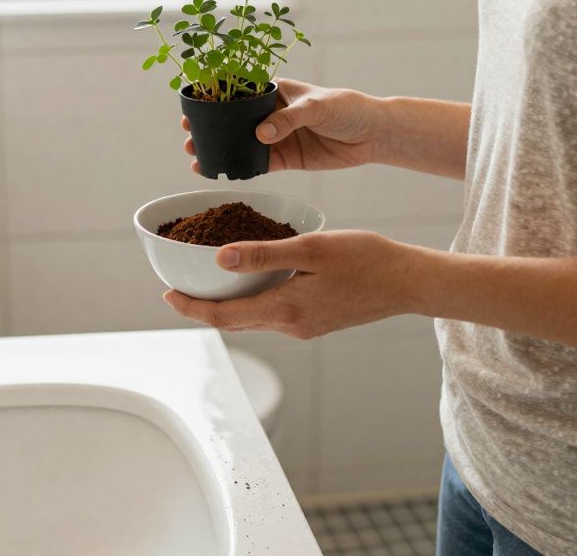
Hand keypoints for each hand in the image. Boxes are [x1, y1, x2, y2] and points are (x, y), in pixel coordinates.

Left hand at [162, 231, 422, 338]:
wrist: (409, 283)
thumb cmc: (367, 259)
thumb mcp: (312, 249)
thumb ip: (264, 254)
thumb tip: (218, 259)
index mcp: (285, 310)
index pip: (224, 316)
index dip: (191, 308)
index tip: (167, 295)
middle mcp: (291, 326)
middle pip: (234, 321)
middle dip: (202, 308)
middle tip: (177, 289)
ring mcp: (304, 327)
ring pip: (253, 318)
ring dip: (227, 306)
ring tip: (207, 282)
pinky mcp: (315, 321)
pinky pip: (273, 314)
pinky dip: (252, 300)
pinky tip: (251, 280)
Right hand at [181, 78, 384, 173]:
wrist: (372, 134)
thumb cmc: (347, 108)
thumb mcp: (318, 107)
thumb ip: (288, 119)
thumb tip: (260, 135)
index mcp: (276, 91)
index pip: (239, 91)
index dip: (214, 98)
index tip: (193, 106)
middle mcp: (271, 113)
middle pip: (233, 120)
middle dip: (208, 127)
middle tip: (188, 136)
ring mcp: (277, 136)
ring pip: (240, 143)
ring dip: (218, 149)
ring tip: (195, 157)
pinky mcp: (285, 158)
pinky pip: (257, 164)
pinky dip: (239, 168)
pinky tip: (220, 172)